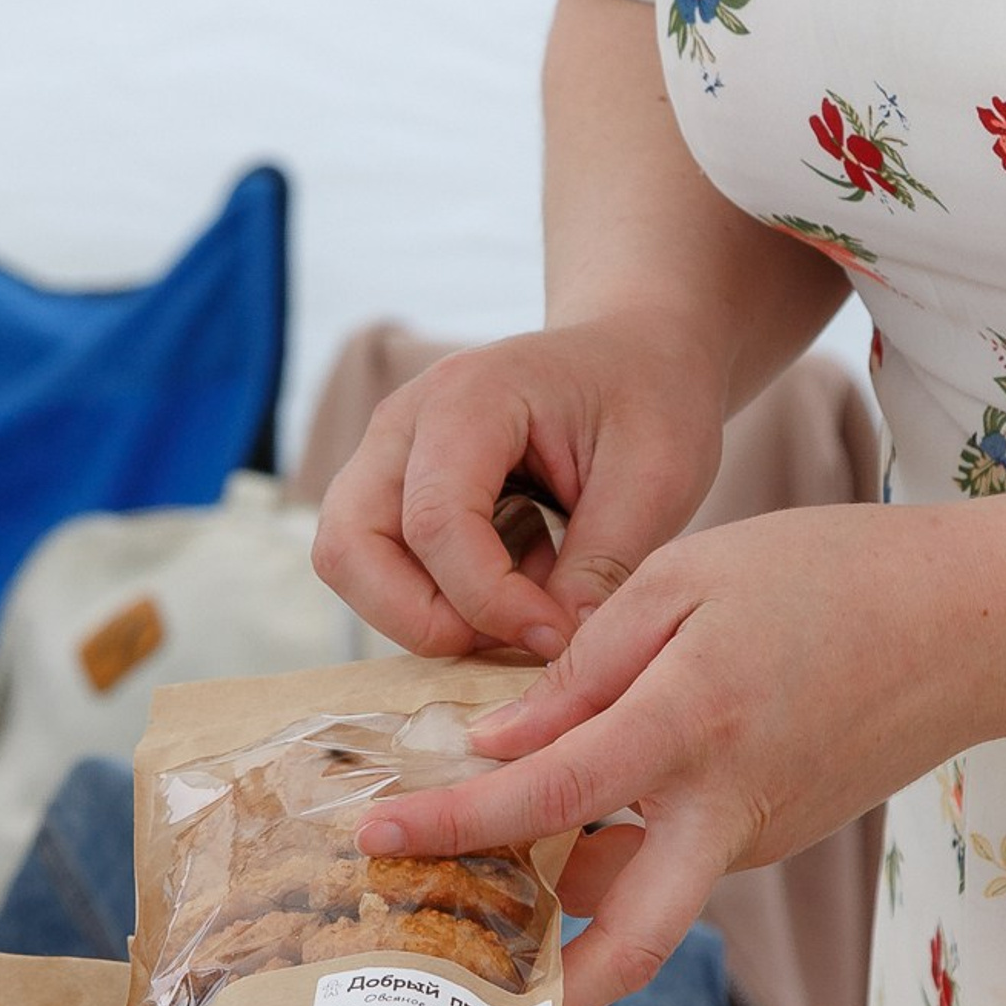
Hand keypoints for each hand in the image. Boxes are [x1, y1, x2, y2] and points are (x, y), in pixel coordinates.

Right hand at [311, 311, 730, 660]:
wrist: (632, 355)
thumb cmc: (648, 399)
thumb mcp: (656, 477)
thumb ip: (602, 566)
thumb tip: (556, 650)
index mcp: (470, 396)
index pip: (436, 522)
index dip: (489, 602)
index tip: (558, 637)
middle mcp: (404, 422)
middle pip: (351, 548)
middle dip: (427, 621)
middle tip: (515, 636)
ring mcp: (386, 455)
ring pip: (349, 564)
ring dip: (424, 615)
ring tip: (518, 606)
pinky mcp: (391, 490)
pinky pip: (375, 568)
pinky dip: (432, 602)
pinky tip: (510, 585)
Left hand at [355, 501, 1005, 1005]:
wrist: (975, 623)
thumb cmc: (831, 576)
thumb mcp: (687, 580)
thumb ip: (585, 666)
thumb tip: (500, 743)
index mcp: (690, 727)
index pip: (544, 798)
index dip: (451, 823)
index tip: (376, 835)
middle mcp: (724, 811)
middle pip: (629, 945)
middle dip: (541, 996)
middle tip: (454, 1003)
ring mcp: (756, 839)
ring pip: (639, 897)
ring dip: (561, 907)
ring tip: (469, 878)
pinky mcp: (776, 838)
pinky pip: (672, 861)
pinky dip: (610, 856)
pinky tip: (559, 821)